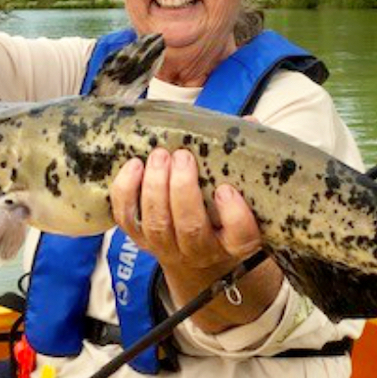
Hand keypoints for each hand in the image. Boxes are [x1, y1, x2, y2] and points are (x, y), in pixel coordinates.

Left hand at [110, 148, 261, 271]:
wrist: (196, 254)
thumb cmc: (221, 212)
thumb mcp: (242, 192)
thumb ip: (243, 160)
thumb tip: (250, 122)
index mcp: (235, 241)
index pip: (241, 236)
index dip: (234, 214)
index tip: (226, 189)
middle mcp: (202, 250)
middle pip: (191, 228)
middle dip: (183, 190)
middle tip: (183, 156)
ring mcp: (168, 247)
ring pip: (158, 224)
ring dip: (155, 187)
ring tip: (159, 156)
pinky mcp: (140, 240)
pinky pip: (127, 220)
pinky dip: (126, 192)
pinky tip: (134, 166)